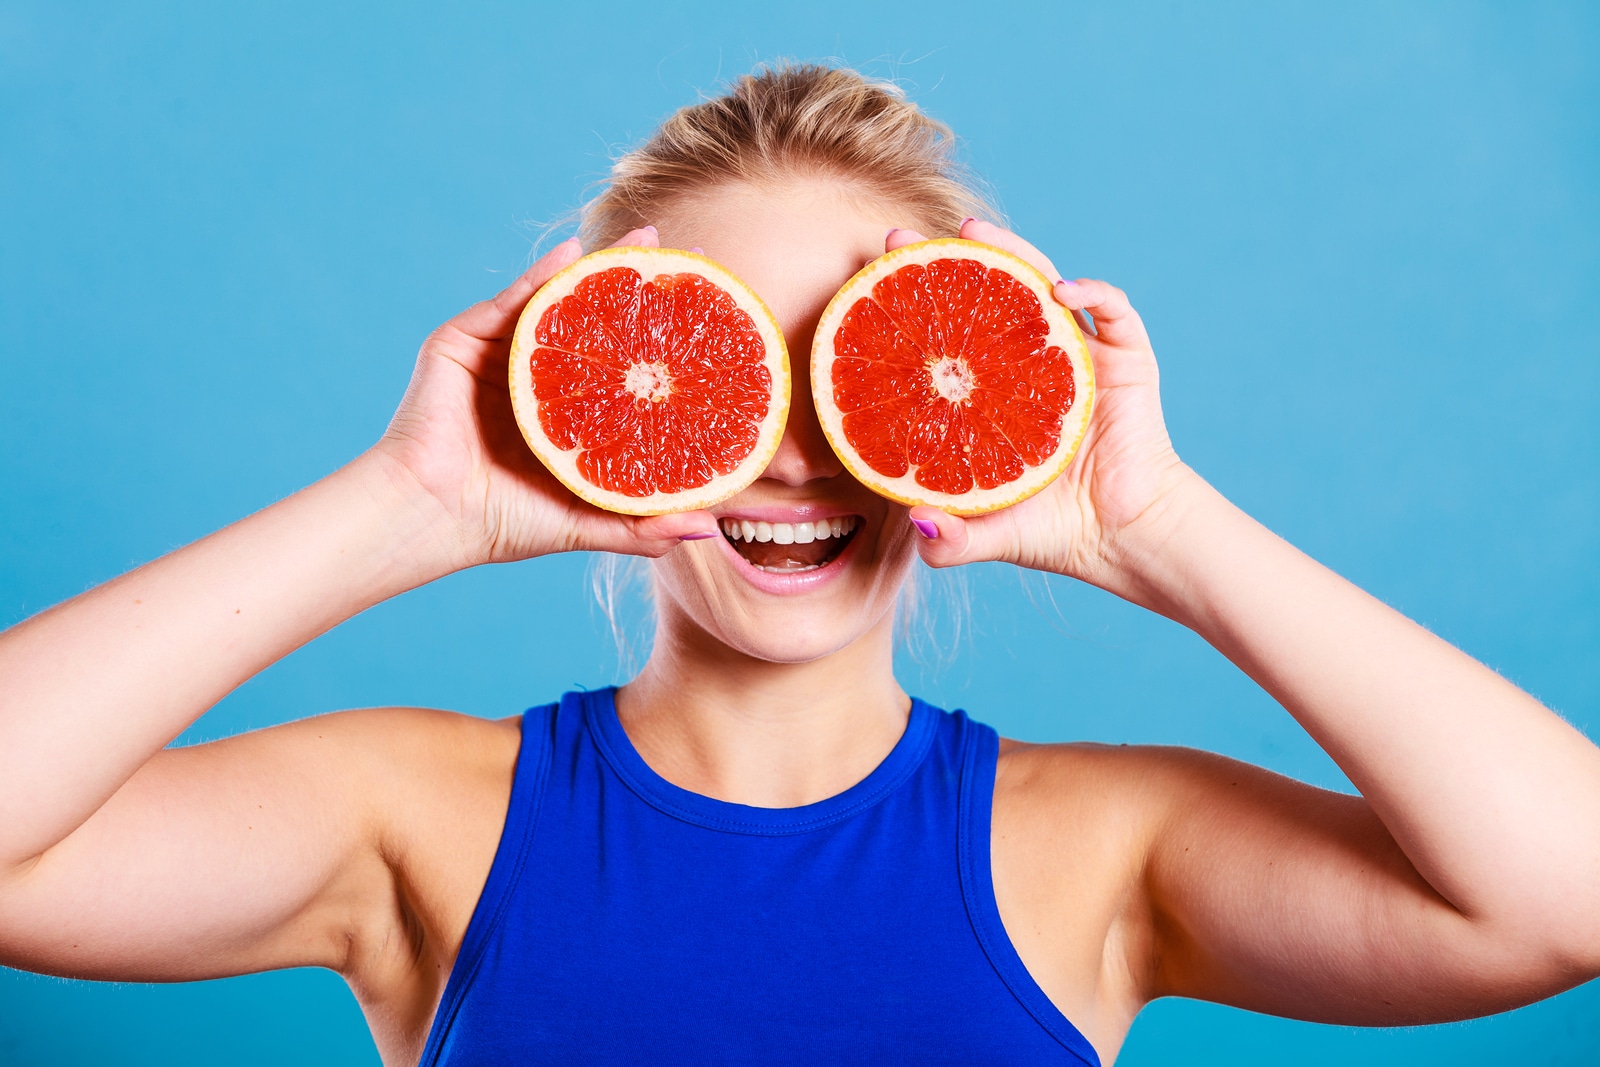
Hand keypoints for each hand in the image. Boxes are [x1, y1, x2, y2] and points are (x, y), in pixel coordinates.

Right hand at [371, 227, 717, 568]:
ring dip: (598, 268)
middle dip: (637, 293)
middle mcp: (535, 381)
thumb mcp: (586, 524)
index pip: (620, 370)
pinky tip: (574, 252)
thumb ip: (642, 527)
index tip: (710, 319)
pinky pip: (509, 300)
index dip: (660, 344)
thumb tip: (708, 529)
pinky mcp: (462, 342)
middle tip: (684, 262)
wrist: (430, 515)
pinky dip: (541, 274)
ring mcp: (498, 357)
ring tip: (645, 241)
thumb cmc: (503, 524)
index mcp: (565, 417)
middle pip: (595, 327)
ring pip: (556, 304)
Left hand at [888, 220, 1194, 589]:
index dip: (912, 301)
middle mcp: (1031, 361)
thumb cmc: (1053, 530)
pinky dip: (1093, 290)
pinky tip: (1063, 289)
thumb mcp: (988, 534)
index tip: (870, 277)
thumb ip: (950, 541)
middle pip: (986, 294)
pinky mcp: (1126, 360)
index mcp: (994, 389)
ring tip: (974, 232)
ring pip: (1044, 283)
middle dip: (945, 260)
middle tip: (902, 239)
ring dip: (1013, 251)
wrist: (1123, 538)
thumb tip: (914, 525)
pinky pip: (1114, 310)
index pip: (948, 332)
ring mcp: (1079, 355)